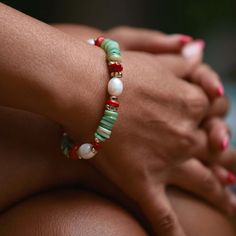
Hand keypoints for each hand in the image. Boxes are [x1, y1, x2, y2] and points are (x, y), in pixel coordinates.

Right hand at [61, 45, 229, 234]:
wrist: (84, 89)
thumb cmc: (116, 72)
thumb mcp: (155, 61)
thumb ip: (180, 62)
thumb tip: (198, 49)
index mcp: (189, 104)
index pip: (215, 110)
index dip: (215, 114)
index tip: (211, 121)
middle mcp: (186, 134)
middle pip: (218, 150)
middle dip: (227, 159)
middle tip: (235, 172)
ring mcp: (167, 162)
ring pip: (205, 183)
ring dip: (220, 196)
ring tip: (231, 207)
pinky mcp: (142, 183)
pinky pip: (162, 214)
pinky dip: (172, 232)